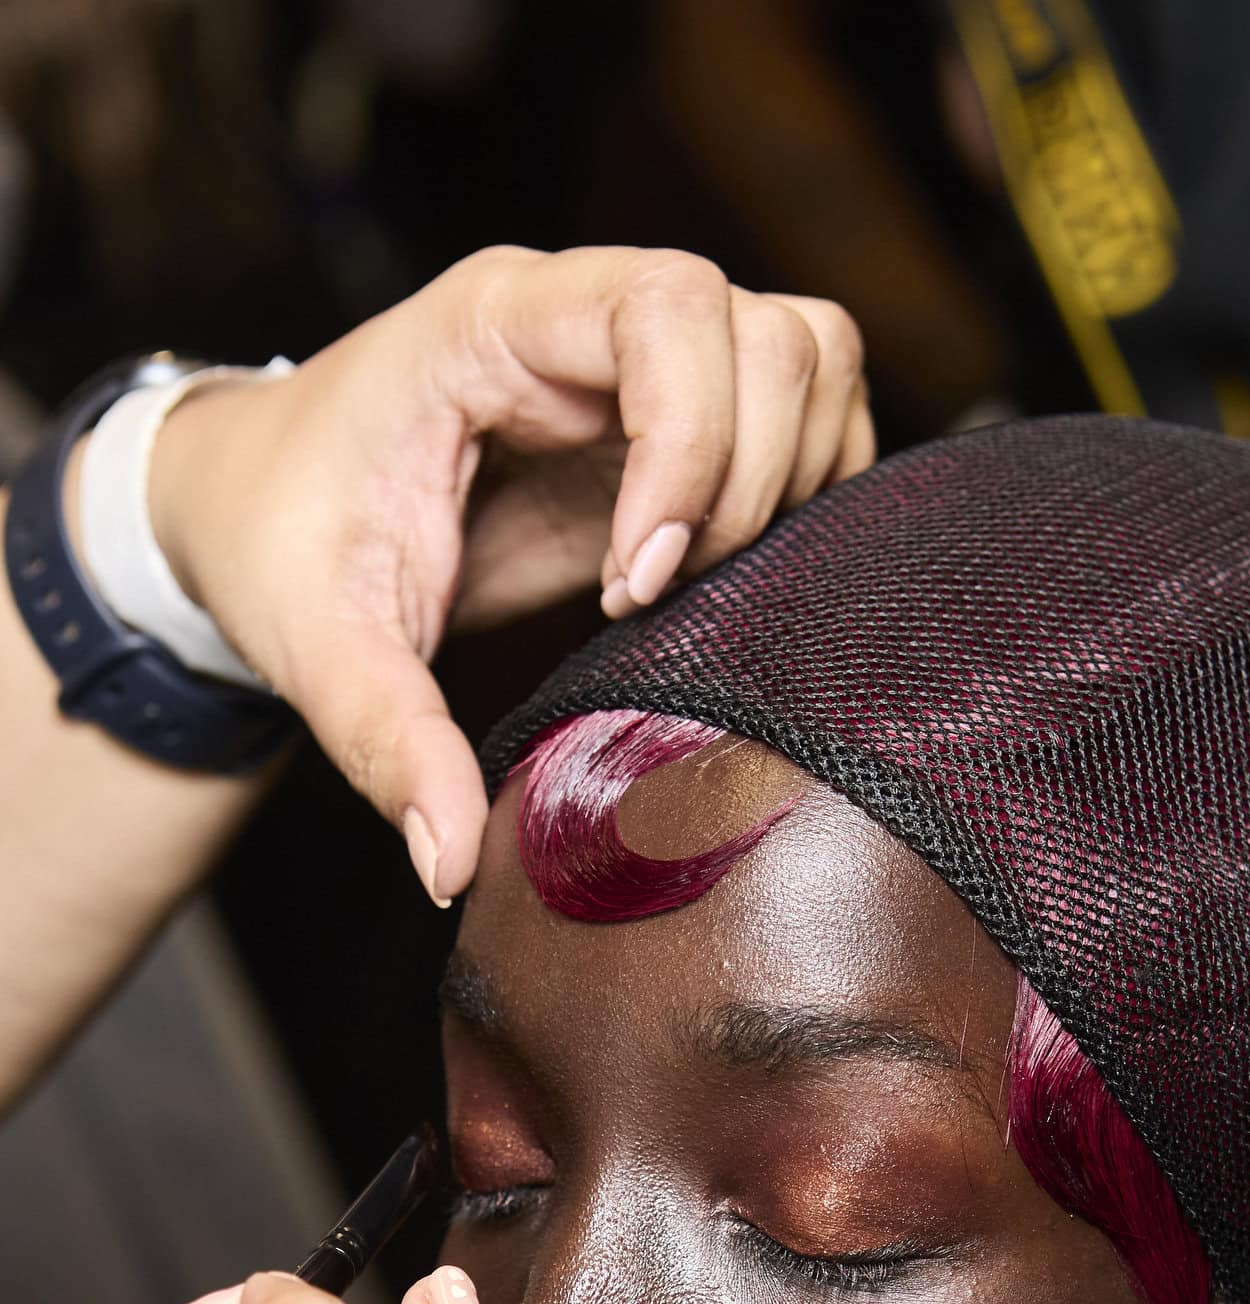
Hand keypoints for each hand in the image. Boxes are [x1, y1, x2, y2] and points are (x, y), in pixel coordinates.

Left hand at [147, 244, 872, 903]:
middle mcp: (583, 315)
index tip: (632, 583)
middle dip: (744, 489)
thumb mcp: (317, 644)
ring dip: (785, 486)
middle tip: (650, 602)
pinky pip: (808, 406)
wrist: (256, 502)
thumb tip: (452, 864)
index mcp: (493, 325)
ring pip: (807, 359)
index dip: (689, 445)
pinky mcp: (677, 412)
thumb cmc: (282, 539)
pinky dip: (803, 490)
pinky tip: (723, 574)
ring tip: (689, 585)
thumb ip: (387, 743)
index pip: (665, 309)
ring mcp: (641, 356)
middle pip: (767, 336)